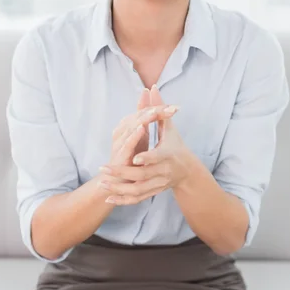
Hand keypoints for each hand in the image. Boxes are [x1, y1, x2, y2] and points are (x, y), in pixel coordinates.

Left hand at [99, 85, 193, 204]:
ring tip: (102, 183)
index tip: (135, 158)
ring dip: (119, 189)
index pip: (157, 157)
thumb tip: (152, 88)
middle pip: (142, 175)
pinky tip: (108, 200)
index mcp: (168, 155)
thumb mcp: (169, 127)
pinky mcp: (153, 192)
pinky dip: (122, 201)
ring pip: (137, 190)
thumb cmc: (175, 145)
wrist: (186, 170)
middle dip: (123, 173)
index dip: (147, 158)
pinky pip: (136, 199)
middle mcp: (163, 171)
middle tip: (104, 169)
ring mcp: (158, 184)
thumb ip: (158, 109)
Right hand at [108, 91, 179, 167]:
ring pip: (133, 126)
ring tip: (155, 112)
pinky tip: (141, 128)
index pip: (144, 111)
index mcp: (128, 124)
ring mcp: (120, 141)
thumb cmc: (132, 157)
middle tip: (169, 107)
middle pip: (139, 115)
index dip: (159, 107)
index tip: (175, 107)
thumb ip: (149, 119)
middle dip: (154, 110)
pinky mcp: (119, 154)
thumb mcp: (143, 135)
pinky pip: (127, 143)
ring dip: (144, 118)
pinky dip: (134, 135)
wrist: (120, 179)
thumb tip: (158, 101)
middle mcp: (123, 129)